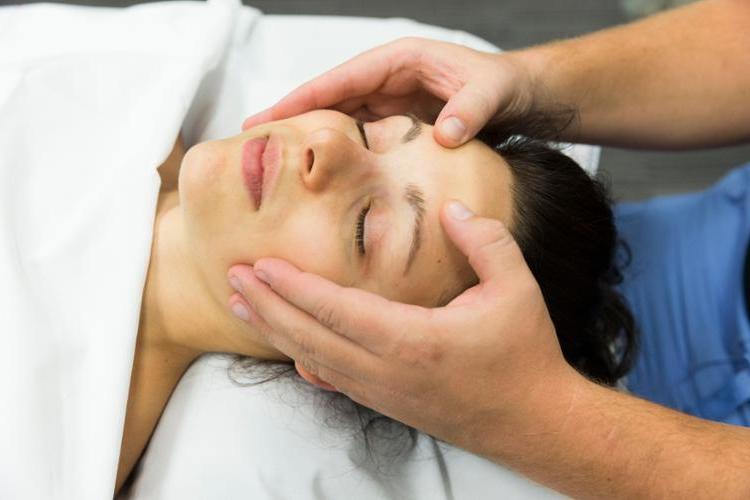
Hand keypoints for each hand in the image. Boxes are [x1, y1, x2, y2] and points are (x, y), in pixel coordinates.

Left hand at [227, 200, 580, 454]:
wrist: (533, 423)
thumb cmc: (525, 355)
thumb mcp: (516, 288)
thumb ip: (485, 241)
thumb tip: (452, 209)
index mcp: (414, 340)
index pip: (337, 310)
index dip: (294, 287)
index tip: (259, 265)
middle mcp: (388, 371)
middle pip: (310, 337)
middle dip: (266, 307)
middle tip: (231, 278)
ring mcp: (383, 393)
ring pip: (314, 360)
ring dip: (275, 332)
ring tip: (241, 307)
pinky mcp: (387, 404)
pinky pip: (334, 381)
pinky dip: (303, 360)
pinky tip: (288, 350)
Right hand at [241, 37, 536, 147]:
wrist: (519, 98)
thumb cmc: (503, 84)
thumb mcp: (491, 92)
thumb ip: (469, 111)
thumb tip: (444, 136)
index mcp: (400, 60)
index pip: (342, 78)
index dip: (305, 96)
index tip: (272, 115)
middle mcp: (387, 79)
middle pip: (330, 98)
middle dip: (293, 117)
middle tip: (254, 141)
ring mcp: (388, 101)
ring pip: (339, 119)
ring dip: (310, 138)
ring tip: (276, 161)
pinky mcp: (395, 123)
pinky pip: (358, 136)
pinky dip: (337, 151)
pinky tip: (319, 172)